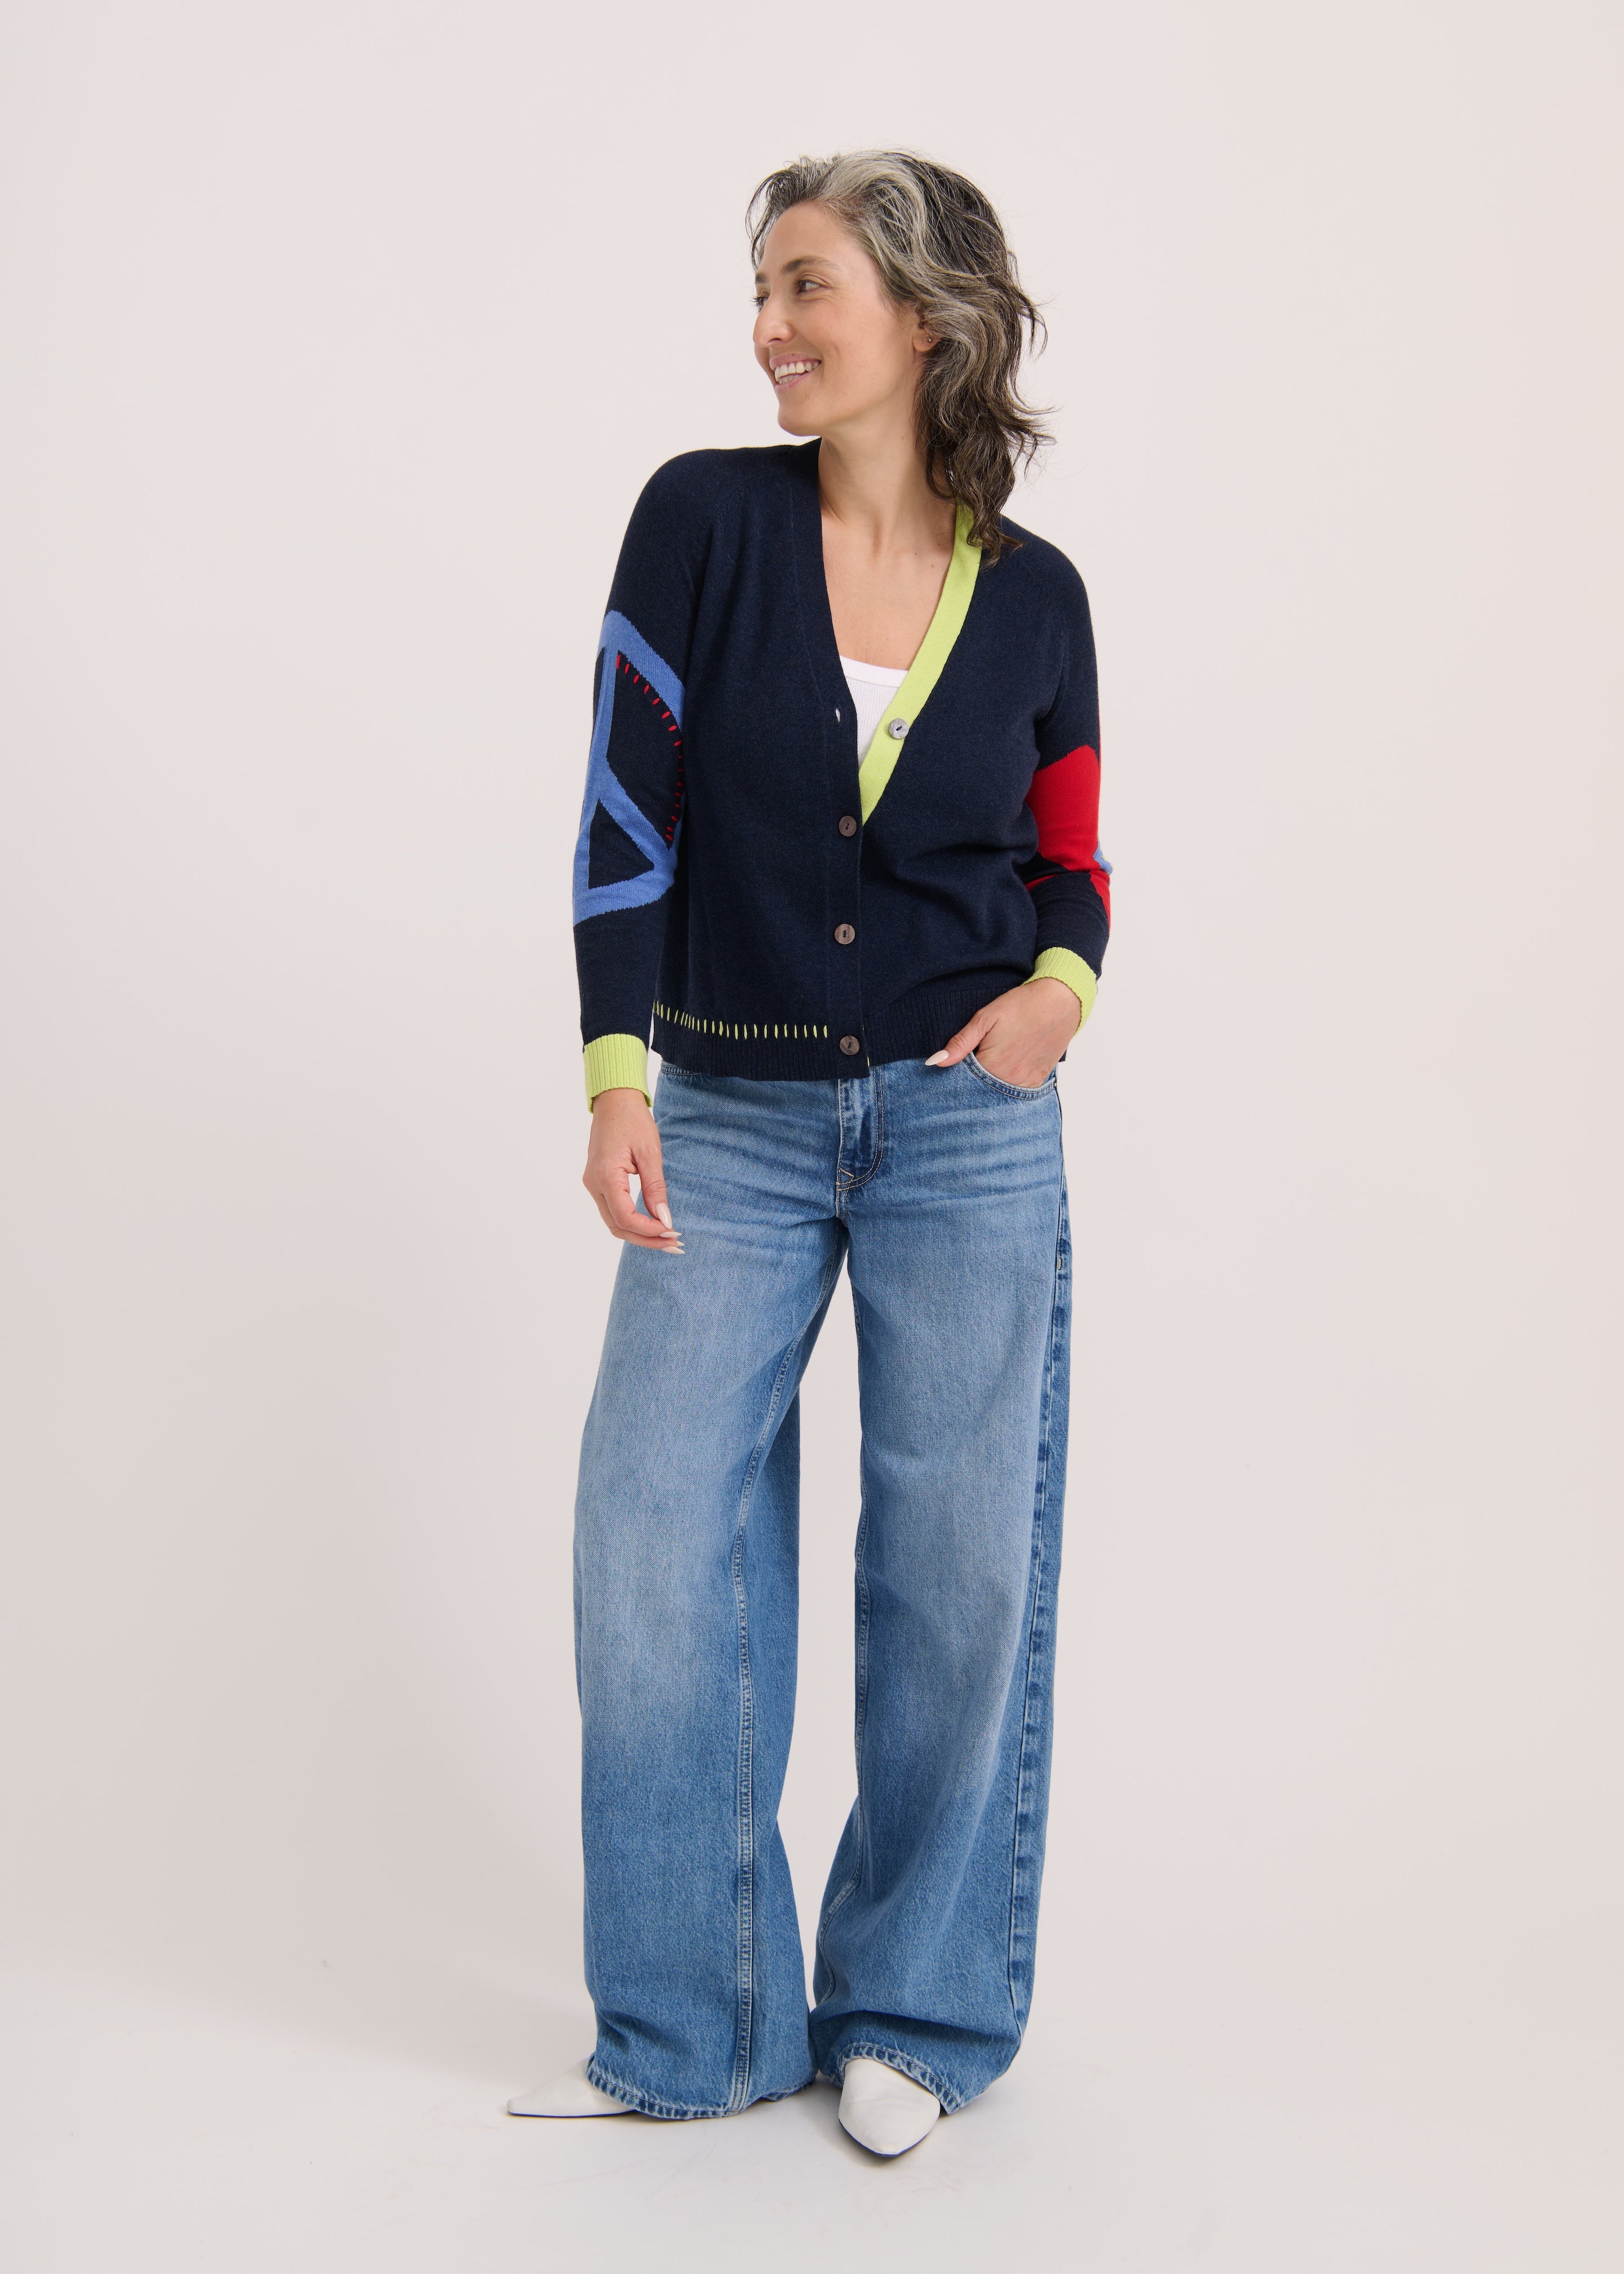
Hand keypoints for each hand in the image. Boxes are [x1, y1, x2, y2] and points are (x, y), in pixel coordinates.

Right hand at [583, 1089, 683, 1251]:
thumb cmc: (633, 1121)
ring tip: (666, 1239)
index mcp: (605, 1176)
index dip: (649, 1230)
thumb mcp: (650, 1153)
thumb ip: (655, 1188)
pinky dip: (631, 1222)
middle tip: (674, 1244)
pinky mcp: (597, 1182)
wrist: (614, 1101)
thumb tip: (665, 1219)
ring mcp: (593, 1184)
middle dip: (646, 1239)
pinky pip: (612, 1211)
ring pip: (613, 1222)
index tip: (673, 1232)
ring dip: (638, 1234)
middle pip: (617, 1226)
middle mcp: (594, 1184)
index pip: (625, 1218)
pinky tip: (651, 1225)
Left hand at [926, 977, 1079, 1087]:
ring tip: (992, 1061)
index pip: (962, 1082)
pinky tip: (1005, 1068)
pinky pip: (1016, 1091)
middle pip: (980, 1090)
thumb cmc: (1021, 1005)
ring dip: (990, 1083)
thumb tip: (935, 1061)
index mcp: (991, 1065)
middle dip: (972, 1082)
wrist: (1061, 1001)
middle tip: (975, 1062)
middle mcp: (1009, 1079)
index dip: (955, 1074)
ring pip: (998, 1092)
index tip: (955, 1065)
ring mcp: (1025, 1082)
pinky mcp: (1037, 1079)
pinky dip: (1007, 1084)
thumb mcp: (985, 1018)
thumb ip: (960, 1043)